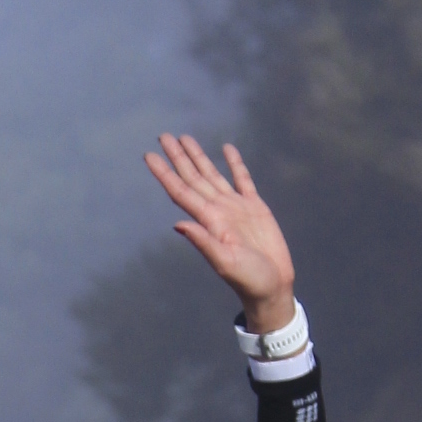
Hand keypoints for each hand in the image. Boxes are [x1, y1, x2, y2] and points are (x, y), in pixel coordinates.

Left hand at [143, 134, 296, 335]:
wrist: (272, 286)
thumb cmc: (249, 280)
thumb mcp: (225, 262)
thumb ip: (204, 242)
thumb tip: (178, 224)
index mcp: (209, 221)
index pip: (181, 191)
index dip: (164, 173)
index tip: (149, 155)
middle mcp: (218, 210)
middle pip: (193, 177)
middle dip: (178, 157)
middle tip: (163, 135)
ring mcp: (235, 208)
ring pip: (212, 174)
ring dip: (198, 157)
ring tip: (185, 138)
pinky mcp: (255, 208)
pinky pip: (242, 180)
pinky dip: (234, 164)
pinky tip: (225, 149)